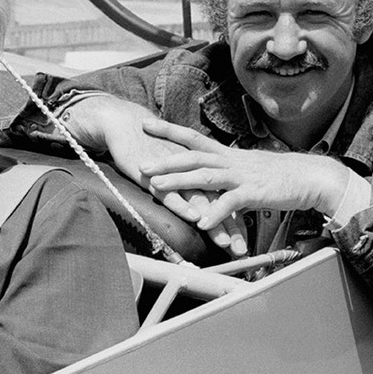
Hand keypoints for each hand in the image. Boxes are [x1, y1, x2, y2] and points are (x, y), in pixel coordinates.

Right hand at [63, 97, 246, 256]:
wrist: (128, 124)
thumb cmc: (152, 147)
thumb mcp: (177, 167)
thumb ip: (190, 185)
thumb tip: (203, 207)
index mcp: (201, 170)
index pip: (222, 198)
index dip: (234, 220)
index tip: (244, 242)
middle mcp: (193, 172)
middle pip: (216, 202)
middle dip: (230, 227)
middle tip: (240, 249)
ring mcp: (176, 174)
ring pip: (199, 201)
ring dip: (213, 221)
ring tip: (223, 242)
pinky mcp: (156, 175)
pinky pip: (172, 193)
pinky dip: (184, 206)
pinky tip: (194, 218)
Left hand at [138, 118, 352, 230]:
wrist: (311, 177)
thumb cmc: (280, 177)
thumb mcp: (248, 173)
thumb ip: (227, 178)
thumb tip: (213, 185)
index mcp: (228, 155)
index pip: (193, 138)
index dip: (169, 130)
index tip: (146, 123)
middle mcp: (232, 161)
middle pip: (193, 155)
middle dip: (165, 158)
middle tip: (141, 163)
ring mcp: (242, 176)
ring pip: (206, 176)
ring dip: (180, 182)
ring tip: (158, 187)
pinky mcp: (255, 193)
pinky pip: (231, 203)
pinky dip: (215, 213)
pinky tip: (200, 223)